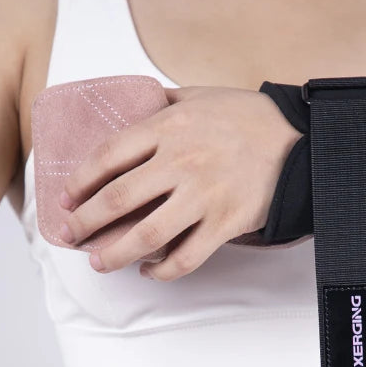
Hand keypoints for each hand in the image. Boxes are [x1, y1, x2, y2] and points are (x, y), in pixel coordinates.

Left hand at [58, 86, 302, 280]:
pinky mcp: (226, 223)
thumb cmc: (247, 117)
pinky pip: (186, 257)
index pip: (107, 157)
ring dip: (115, 255)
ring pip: (146, 236)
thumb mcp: (199, 95)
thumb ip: (160, 102)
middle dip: (84, 223)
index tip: (65, 197)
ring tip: (99, 262)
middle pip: (117, 201)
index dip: (79, 181)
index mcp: (168, 128)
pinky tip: (149, 271)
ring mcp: (204, 196)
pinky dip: (163, 271)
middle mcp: (181, 163)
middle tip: (71, 234)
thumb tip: (129, 105)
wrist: (300, 141)